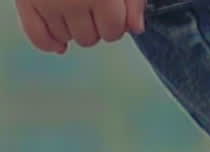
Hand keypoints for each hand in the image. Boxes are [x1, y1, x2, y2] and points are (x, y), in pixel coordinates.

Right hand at [15, 0, 144, 52]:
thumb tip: (136, 27)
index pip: (113, 31)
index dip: (115, 24)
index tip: (111, 11)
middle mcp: (73, 0)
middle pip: (89, 38)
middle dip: (94, 26)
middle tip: (90, 5)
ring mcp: (48, 3)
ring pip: (67, 39)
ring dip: (73, 28)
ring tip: (73, 7)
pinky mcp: (27, 1)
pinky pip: (38, 38)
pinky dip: (49, 42)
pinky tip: (59, 42)